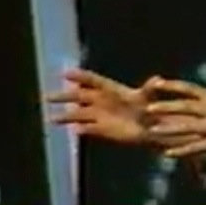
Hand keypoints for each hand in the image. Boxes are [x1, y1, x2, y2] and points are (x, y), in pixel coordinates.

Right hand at [48, 69, 202, 147]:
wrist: (150, 127)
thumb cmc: (149, 108)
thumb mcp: (149, 97)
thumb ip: (150, 89)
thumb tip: (157, 79)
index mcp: (110, 89)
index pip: (91, 80)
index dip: (79, 77)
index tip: (65, 74)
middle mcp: (101, 100)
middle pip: (78, 97)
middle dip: (63, 96)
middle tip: (48, 97)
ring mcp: (100, 115)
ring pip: (78, 114)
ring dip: (65, 116)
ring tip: (51, 118)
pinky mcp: (102, 129)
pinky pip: (88, 128)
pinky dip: (81, 129)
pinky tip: (73, 130)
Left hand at [143, 77, 205, 157]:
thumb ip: (205, 104)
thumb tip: (188, 97)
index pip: (191, 88)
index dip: (174, 85)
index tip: (157, 82)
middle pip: (186, 106)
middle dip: (166, 106)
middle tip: (148, 108)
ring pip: (189, 127)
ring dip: (169, 129)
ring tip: (152, 131)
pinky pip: (196, 147)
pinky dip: (181, 150)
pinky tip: (167, 153)